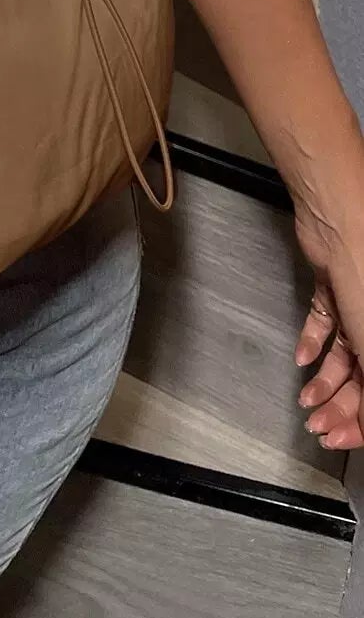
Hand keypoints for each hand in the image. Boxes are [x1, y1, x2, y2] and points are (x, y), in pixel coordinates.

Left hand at [294, 197, 363, 449]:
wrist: (341, 221)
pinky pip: (327, 323)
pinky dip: (314, 342)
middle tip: (317, 425)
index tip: (339, 439)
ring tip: (305, 398)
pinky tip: (301, 358)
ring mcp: (362, 306)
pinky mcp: (336, 288)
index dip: (362, 422)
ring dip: (325, 381)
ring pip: (347, 356)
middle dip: (343, 407)